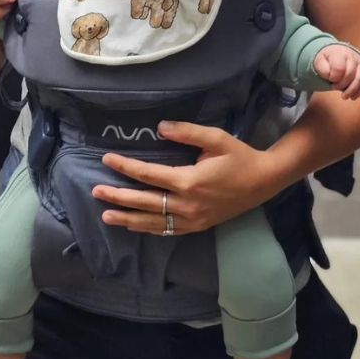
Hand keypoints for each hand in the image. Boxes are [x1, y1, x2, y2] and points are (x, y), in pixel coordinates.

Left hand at [92, 121, 283, 234]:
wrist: (263, 182)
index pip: (148, 175)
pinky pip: (167, 230)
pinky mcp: (198, 226)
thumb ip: (187, 132)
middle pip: (144, 202)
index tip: (107, 159)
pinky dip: (148, 229)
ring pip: (152, 222)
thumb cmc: (240, 157)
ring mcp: (192, 219)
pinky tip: (134, 226)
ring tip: (106, 215)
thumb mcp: (217, 138)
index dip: (126, 167)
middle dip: (118, 196)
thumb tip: (160, 128)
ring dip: (127, 219)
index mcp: (190, 181)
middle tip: (96, 191)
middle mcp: (187, 204)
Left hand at [314, 44, 359, 99]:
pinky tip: (352, 97)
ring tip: (344, 96)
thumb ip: (323, 69)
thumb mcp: (319, 61)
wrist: (337, 52)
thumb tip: (331, 77)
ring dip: (352, 90)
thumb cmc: (327, 59)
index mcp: (340, 53)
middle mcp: (353, 56)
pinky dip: (359, 91)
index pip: (339, 68)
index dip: (334, 78)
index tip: (330, 79)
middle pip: (350, 74)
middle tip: (333, 87)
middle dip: (341, 85)